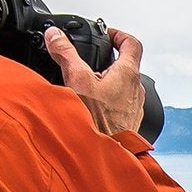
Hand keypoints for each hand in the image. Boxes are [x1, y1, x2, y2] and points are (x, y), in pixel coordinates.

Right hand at [42, 23, 146, 137]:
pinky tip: (94, 109)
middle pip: (127, 66)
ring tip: (90, 86)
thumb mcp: (77, 80)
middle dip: (109, 61)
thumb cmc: (98, 123)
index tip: (107, 34)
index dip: (119, 35)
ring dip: (109, 83)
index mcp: (128, 74)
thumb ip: (65, 54)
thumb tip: (55, 36)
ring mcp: (134, 109)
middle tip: (93, 60)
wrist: (104, 156)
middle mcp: (136, 90)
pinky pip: (121, 107)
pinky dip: (109, 102)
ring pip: (124, 88)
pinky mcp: (129, 124)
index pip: (132, 43)